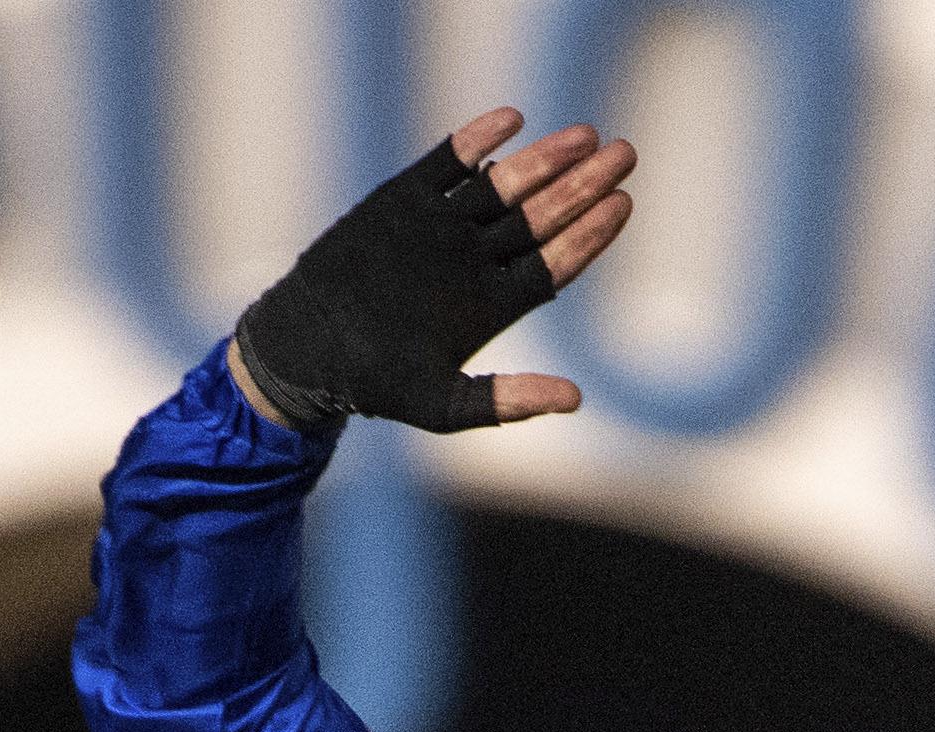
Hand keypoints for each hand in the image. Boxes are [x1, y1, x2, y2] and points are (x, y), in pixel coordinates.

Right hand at [230, 107, 638, 433]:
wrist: (308, 347)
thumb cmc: (377, 385)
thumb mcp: (447, 407)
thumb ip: (509, 402)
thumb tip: (576, 400)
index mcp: (495, 304)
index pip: (557, 263)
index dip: (591, 235)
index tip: (622, 205)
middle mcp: (477, 260)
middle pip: (544, 216)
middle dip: (584, 186)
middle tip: (626, 155)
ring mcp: (443, 226)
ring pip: (505, 185)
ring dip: (545, 159)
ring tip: (585, 135)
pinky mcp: (404, 199)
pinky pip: (448, 162)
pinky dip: (476, 141)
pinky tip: (511, 120)